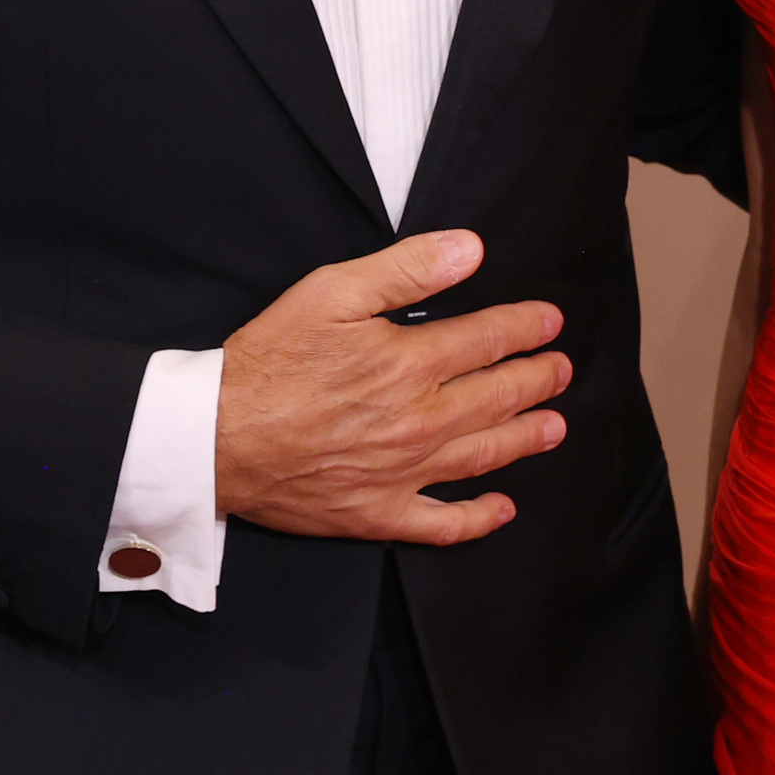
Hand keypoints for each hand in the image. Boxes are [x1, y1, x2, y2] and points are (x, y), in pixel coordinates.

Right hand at [213, 229, 571, 543]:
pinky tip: (502, 508)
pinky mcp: (378, 513)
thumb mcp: (329, 293)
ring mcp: (402, 473)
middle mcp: (418, 421)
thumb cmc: (267, 362)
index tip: (550, 321)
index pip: (489, 339)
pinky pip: (442, 524)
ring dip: (526, 438)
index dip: (526, 327)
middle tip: (562, 369)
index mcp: (408, 364)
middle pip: (498, 396)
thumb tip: (471, 250)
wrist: (213, 439)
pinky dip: (478, 518)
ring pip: (483, 454)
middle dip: (538, 379)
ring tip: (554, 425)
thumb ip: (405, 270)